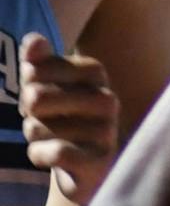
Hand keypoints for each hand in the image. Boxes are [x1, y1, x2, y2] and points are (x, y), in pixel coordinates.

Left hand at [20, 33, 118, 205]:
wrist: (86, 164)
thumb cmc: (62, 116)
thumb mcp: (47, 84)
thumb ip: (38, 60)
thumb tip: (33, 41)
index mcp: (95, 72)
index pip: (36, 70)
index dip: (26, 86)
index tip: (42, 94)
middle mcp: (107, 99)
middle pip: (35, 99)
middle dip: (28, 114)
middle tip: (44, 120)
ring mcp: (106, 130)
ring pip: (38, 128)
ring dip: (35, 137)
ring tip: (53, 138)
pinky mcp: (100, 160)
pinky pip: (53, 152)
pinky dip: (39, 156)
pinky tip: (50, 156)